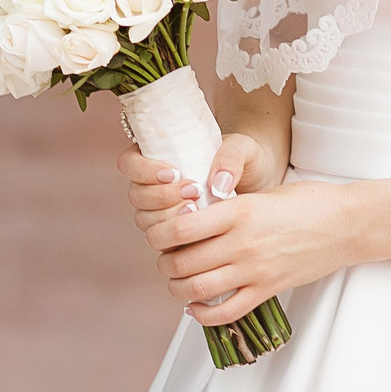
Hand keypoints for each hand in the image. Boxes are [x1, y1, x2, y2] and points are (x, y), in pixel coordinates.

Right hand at [117, 129, 279, 231]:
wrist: (260, 186)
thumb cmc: (247, 160)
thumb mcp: (243, 148)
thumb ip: (231, 156)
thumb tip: (216, 184)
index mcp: (158, 155)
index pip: (130, 163)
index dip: (143, 171)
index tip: (173, 173)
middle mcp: (154, 185)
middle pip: (136, 196)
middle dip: (160, 197)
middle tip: (193, 191)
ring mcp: (162, 212)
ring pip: (146, 221)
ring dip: (168, 218)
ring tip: (198, 209)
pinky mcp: (176, 236)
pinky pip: (163, 243)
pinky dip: (177, 240)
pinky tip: (200, 233)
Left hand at [143, 177, 359, 326]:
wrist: (346, 224)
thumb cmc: (306, 202)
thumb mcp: (261, 193)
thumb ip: (226, 207)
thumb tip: (190, 217)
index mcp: (239, 211)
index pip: (180, 227)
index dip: (159, 232)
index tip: (158, 232)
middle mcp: (243, 243)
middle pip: (181, 262)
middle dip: (164, 261)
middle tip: (165, 256)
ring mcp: (255, 271)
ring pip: (196, 290)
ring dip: (176, 288)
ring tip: (176, 280)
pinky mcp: (267, 291)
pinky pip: (226, 313)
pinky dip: (202, 315)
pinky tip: (195, 306)